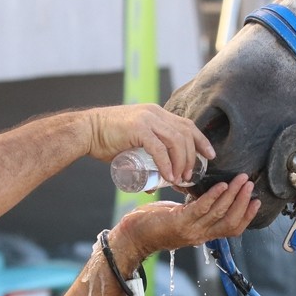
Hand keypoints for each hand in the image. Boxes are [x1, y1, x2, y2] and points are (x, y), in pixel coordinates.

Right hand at [87, 104, 213, 185]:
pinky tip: (168, 175)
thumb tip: (156, 182)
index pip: (187, 125)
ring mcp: (147, 120)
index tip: (210, 156)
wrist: (85, 131)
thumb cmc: (107, 140)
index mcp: (157, 113)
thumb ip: (147, 154)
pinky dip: (167, 164)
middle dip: (193, 157)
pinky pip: (159, 148)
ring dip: (182, 162)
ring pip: (176, 141)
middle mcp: (155, 113)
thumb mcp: (134, 142)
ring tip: (179, 178)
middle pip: (186, 134)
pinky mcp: (137, 129)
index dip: (202, 140)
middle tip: (190, 176)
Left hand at [110, 175, 259, 265]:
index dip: (247, 216)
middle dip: (243, 201)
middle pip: (231, 221)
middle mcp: (200, 235)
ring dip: (233, 195)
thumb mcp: (181, 216)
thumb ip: (195, 209)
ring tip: (240, 180)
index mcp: (202, 234)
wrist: (131, 237)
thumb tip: (209, 194)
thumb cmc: (153, 224)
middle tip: (250, 183)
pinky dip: (213, 197)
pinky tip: (220, 186)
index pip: (233, 229)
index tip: (256, 201)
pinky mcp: (179, 223)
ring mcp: (191, 230)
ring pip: (220, 214)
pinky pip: (201, 209)